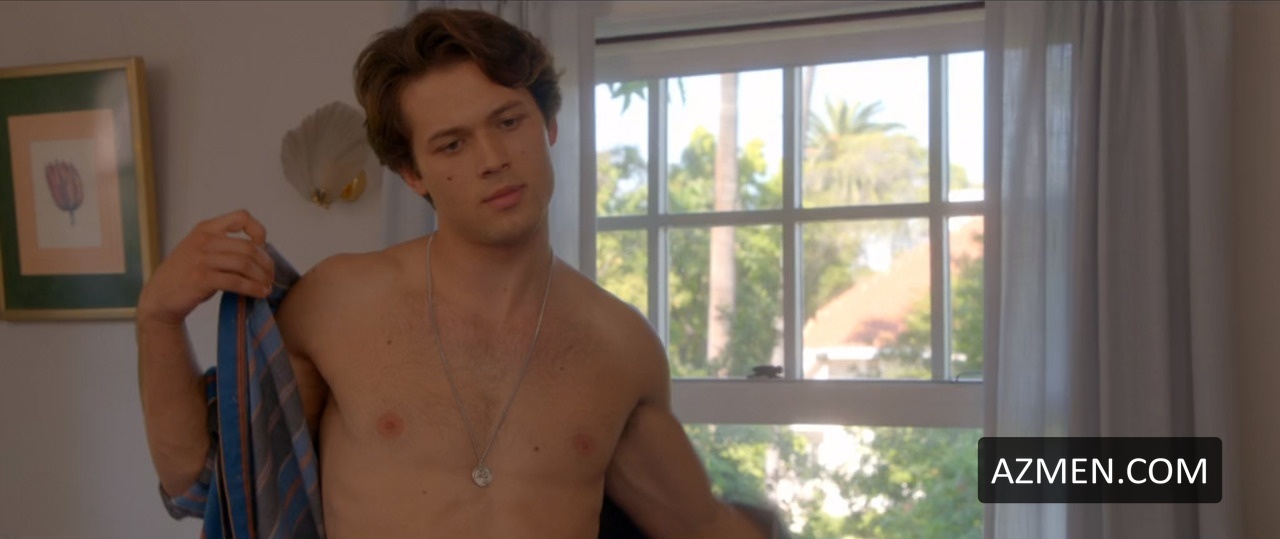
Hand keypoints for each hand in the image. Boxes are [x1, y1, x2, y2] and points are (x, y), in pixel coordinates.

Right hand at [137, 210, 273, 327]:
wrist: (160, 296)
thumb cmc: (185, 275)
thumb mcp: (201, 251)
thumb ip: (224, 246)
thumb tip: (261, 253)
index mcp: (205, 228)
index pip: (241, 217)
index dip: (258, 231)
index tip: (264, 249)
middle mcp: (203, 240)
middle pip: (248, 247)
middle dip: (266, 264)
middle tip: (270, 276)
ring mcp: (201, 259)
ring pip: (244, 264)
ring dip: (261, 278)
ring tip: (267, 287)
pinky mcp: (201, 278)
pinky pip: (236, 281)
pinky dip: (252, 288)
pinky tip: (259, 293)